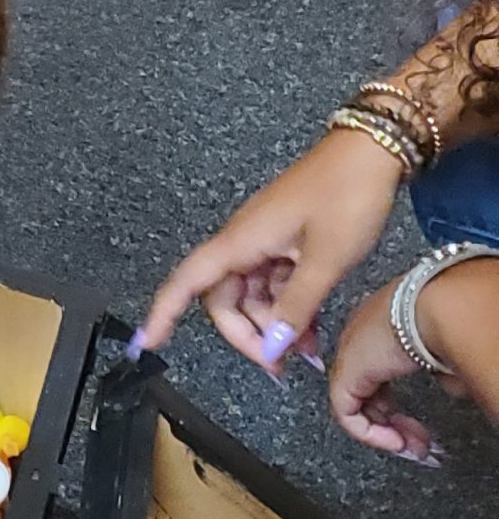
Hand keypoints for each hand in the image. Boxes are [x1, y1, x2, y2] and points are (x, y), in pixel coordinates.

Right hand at [139, 127, 404, 368]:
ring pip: (253, 295)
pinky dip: (290, 307)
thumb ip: (296, 306)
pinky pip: (276, 284)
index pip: (187, 283)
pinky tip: (313, 328)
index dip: (162, 313)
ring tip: (309, 352)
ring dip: (274, 325)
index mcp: (241, 242)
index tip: (147, 342)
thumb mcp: (325, 258)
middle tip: (279, 365)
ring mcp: (265, 242)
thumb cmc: (345, 194)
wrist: (370, 152)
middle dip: (247, 334)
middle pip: (224, 299)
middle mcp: (244, 243)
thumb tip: (272, 345)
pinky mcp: (285, 241)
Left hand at [327, 280, 439, 461]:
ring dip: (384, 432)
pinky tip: (396, 442)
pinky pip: (346, 412)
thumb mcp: (447, 350)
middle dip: (393, 422)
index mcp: (381, 328)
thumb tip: (448, 386)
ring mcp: (350, 354)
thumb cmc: (451, 319)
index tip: (419, 422)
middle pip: (368, 390)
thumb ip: (441, 370)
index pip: (378, 373)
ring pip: (355, 403)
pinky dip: (370, 434)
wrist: (441, 308)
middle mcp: (360, 338)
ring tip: (411, 447)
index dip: (396, 403)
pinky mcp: (346, 371)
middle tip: (418, 443)